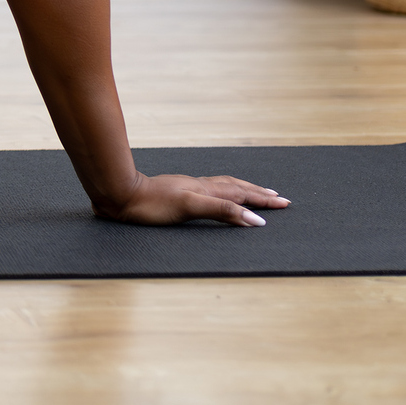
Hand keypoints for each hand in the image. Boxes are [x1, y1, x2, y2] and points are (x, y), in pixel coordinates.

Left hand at [99, 172, 289, 226]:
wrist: (121, 195)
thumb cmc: (152, 205)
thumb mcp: (190, 208)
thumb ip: (222, 211)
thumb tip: (254, 219)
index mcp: (206, 191)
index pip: (241, 195)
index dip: (262, 201)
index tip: (284, 204)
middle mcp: (200, 187)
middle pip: (236, 187)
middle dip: (259, 193)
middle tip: (279, 197)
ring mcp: (188, 188)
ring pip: (223, 186)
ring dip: (243, 189)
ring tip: (256, 191)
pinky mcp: (177, 192)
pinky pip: (209, 189)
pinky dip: (222, 191)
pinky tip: (216, 192)